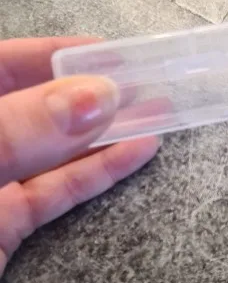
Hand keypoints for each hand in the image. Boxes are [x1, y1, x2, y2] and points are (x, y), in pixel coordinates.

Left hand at [0, 36, 159, 277]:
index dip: (52, 53)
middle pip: (33, 105)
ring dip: (103, 132)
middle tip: (144, 81)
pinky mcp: (2, 231)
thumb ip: (19, 132)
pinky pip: (53, 193)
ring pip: (50, 151)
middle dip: (88, 91)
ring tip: (157, 111)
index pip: (0, 65)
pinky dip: (95, 175)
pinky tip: (137, 153)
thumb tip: (95, 95)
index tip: (109, 51)